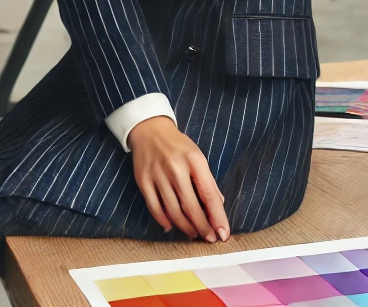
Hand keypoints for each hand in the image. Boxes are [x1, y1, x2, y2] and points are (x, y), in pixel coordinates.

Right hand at [127, 116, 229, 242]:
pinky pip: (155, 208)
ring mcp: (158, 175)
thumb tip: (219, 205)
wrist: (149, 129)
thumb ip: (208, 180)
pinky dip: (164, 221)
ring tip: (194, 234)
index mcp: (194, 159)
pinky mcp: (143, 181)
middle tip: (209, 238)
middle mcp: (175, 168)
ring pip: (173, 211)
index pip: (208, 194)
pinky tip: (172, 226)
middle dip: (202, 227)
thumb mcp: (197, 156)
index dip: (217, 216)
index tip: (223, 233)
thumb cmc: (177, 145)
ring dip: (185, 227)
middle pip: (191, 206)